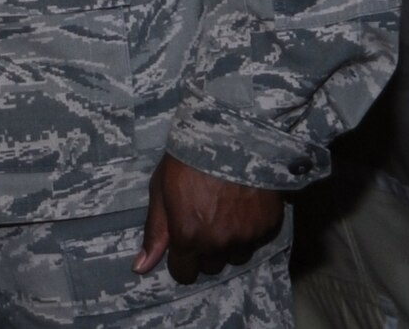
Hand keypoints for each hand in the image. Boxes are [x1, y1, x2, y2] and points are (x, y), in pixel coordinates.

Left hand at [135, 155, 284, 280]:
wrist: (231, 133)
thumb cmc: (189, 157)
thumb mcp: (161, 190)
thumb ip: (155, 232)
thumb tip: (140, 268)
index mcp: (188, 236)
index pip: (183, 274)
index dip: (181, 259)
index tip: (183, 241)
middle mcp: (218, 243)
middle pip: (210, 267)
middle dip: (205, 250)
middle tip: (205, 220)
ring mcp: (246, 236)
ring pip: (235, 255)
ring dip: (229, 242)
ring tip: (226, 211)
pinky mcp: (268, 226)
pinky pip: (257, 239)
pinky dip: (250, 228)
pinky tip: (243, 204)